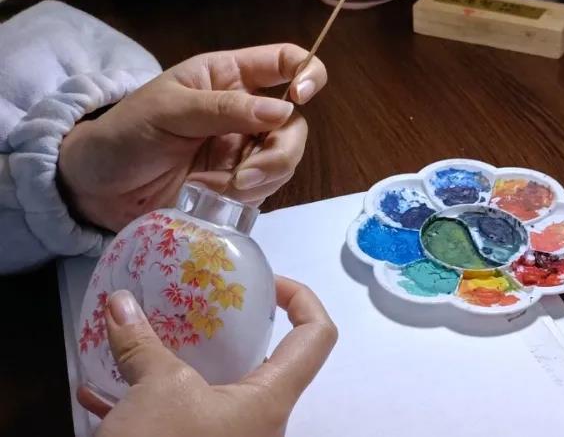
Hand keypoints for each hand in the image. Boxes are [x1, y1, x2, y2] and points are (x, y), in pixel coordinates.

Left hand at [59, 44, 326, 231]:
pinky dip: (245, 197)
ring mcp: (245, 151)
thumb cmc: (126, 134)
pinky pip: (266, 189)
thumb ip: (225, 108)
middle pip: (294, 124)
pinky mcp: (240, 186)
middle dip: (280, 151)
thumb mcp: (168, 110)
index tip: (300, 96)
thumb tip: (284, 111)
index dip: (306, 72)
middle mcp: (246, 112)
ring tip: (219, 189)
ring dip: (261, 178)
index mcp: (229, 77)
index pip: (285, 63)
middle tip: (247, 174)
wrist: (99, 189)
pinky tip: (214, 197)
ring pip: (285, 161)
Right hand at [78, 276, 337, 436]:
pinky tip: (104, 391)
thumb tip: (122, 305)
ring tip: (150, 339)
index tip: (267, 283)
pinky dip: (150, 400)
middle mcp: (260, 421)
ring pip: (217, 389)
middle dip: (229, 329)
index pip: (317, 336)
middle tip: (200, 306)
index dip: (302, 298)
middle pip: (265, 360)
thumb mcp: (156, 389)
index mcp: (270, 399)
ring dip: (182, 363)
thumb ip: (142, 342)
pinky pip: (182, 418)